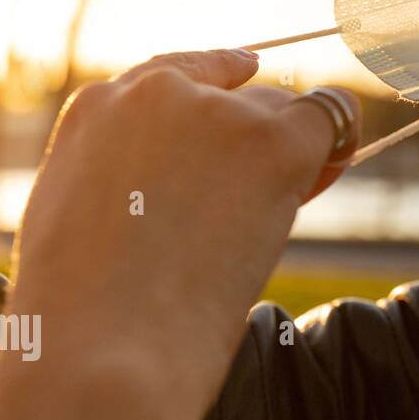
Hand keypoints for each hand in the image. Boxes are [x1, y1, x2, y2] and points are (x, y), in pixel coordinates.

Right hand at [0, 49, 360, 419]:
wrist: (103, 346)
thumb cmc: (82, 313)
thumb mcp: (77, 219)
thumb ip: (125, 178)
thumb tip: (187, 184)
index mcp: (98, 110)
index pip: (173, 73)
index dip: (218, 83)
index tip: (249, 80)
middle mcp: (157, 94)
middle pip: (236, 96)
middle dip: (254, 138)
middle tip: (257, 201)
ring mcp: (217, 113)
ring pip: (282, 112)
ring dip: (289, 155)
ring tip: (269, 220)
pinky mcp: (271, 141)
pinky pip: (332, 117)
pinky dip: (341, 144)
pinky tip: (335, 169)